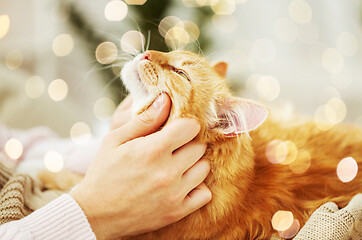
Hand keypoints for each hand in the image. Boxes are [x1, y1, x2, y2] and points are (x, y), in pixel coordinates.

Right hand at [71, 93, 211, 239]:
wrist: (96, 214)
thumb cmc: (104, 172)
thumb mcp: (115, 140)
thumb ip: (144, 119)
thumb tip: (166, 99)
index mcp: (153, 150)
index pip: (191, 127)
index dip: (184, 124)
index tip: (176, 129)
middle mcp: (168, 171)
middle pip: (199, 146)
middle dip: (188, 143)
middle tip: (174, 147)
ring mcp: (175, 193)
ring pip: (204, 168)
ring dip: (193, 163)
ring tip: (176, 165)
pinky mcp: (177, 211)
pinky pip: (204, 194)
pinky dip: (197, 187)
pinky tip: (182, 183)